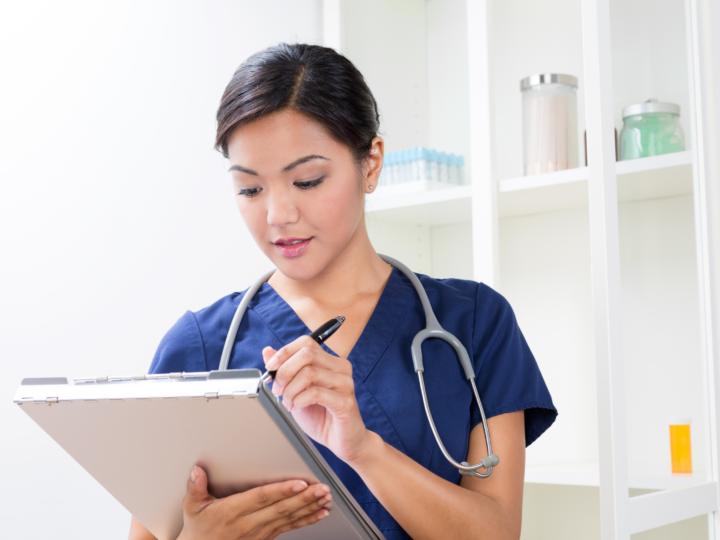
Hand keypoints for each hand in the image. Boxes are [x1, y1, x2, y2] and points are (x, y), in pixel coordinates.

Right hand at [177, 465, 330, 539]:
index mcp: (232, 511)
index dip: (282, 490)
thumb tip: (197, 471)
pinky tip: (320, 513)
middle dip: (304, 498)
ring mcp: (259, 532)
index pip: (262, 498)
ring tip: (325, 498)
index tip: (299, 483)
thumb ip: (194, 488)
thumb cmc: (198, 529)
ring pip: (288, 518)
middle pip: (281, 508)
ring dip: (309, 508)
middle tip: (322, 489)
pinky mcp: (266, 537)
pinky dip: (306, 520)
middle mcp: (248, 523)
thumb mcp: (192, 508)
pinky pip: (289, 528)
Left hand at [263, 336, 371, 464]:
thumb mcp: (296, 391)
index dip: (284, 352)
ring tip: (289, 403)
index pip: (306, 343)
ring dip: (291, 390)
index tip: (271, 367)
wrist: (344, 442)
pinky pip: (315, 392)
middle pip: (306, 354)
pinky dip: (300, 399)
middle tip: (278, 390)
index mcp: (329, 362)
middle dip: (284, 371)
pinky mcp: (345, 401)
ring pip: (309, 372)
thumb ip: (284, 370)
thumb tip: (267, 351)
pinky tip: (299, 406)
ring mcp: (345, 383)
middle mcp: (340, 368)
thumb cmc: (322, 417)